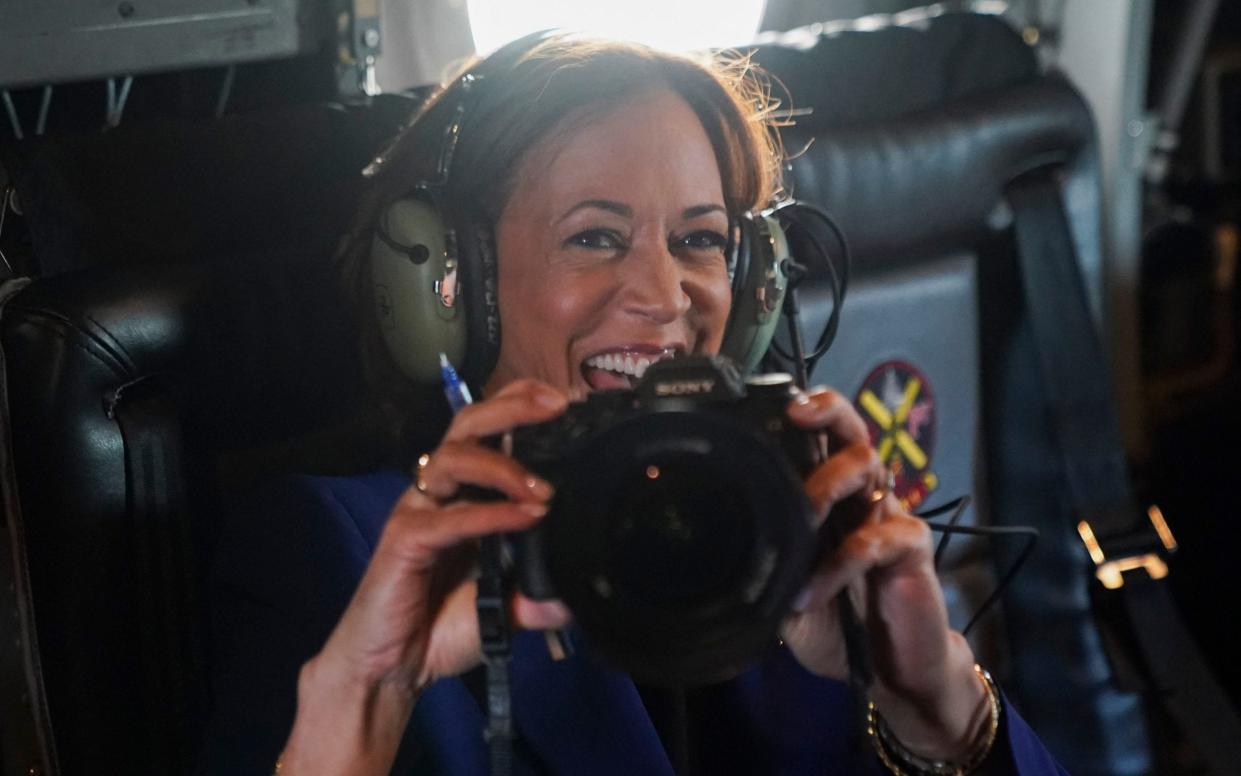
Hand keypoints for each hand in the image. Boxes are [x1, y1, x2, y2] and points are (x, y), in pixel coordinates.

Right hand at [281, 379, 571, 774]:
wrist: (391, 670)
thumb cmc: (439, 628)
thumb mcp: (504, 609)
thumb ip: (538, 596)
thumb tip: (580, 592)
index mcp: (461, 494)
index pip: (486, 432)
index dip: (519, 405)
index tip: (564, 400)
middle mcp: (438, 493)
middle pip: (467, 425)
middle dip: (512, 407)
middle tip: (556, 405)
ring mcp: (419, 512)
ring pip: (454, 458)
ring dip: (504, 466)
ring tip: (545, 492)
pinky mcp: (405, 540)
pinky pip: (451, 517)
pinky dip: (492, 514)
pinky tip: (525, 517)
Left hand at [780, 388, 989, 762]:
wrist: (890, 671)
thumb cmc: (836, 623)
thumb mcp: (784, 598)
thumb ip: (760, 574)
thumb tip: (709, 564)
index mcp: (829, 497)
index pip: (815, 441)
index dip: (795, 418)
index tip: (759, 408)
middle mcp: (860, 495)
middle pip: (851, 430)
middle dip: (826, 411)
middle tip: (796, 412)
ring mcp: (888, 515)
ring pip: (868, 465)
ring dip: (827, 483)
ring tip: (802, 515)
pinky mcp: (911, 546)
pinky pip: (875, 538)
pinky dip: (839, 564)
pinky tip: (811, 593)